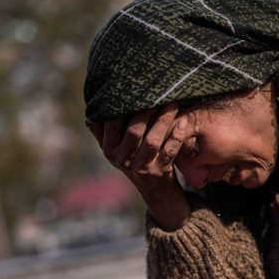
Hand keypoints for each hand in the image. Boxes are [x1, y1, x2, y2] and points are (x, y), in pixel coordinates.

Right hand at [87, 103, 190, 230]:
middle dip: (146, 111)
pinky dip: (177, 137)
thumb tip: (96, 100)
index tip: (135, 89)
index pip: (111, 123)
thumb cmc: (134, 159)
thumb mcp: (115, 148)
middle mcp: (122, 159)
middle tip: (158, 93)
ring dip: (163, 120)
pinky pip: (170, 152)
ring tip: (173, 103)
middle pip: (134, 131)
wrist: (154, 189)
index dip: (123, 106)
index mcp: (108, 149)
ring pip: (152, 141)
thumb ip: (104, 129)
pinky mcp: (160, 172)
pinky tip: (183, 123)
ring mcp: (141, 167)